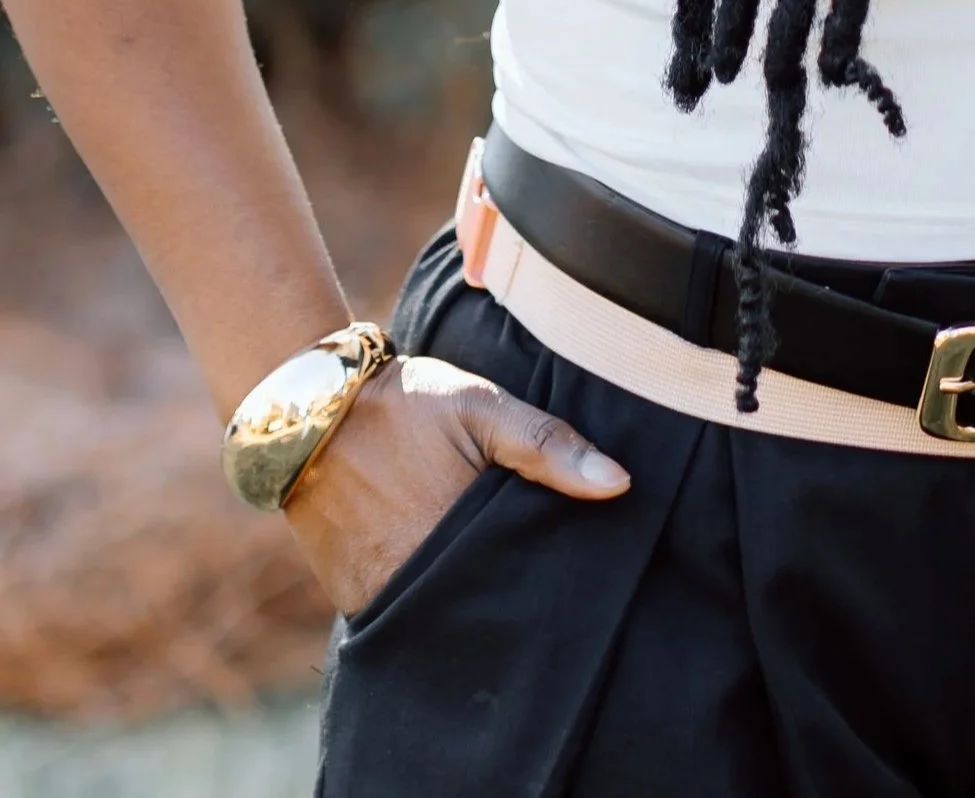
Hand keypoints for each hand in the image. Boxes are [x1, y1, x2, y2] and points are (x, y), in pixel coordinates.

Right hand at [283, 353, 629, 616]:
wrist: (307, 415)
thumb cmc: (404, 406)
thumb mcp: (479, 406)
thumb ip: (546, 443)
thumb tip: (618, 484)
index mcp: (457, 535)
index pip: (526, 582)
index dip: (550, 575)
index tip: (575, 566)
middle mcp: (417, 580)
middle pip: (487, 606)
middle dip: (514, 594)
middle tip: (535, 567)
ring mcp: (383, 597)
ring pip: (447, 616)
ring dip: (471, 599)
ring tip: (495, 573)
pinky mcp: (357, 603)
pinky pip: (407, 617)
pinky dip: (430, 602)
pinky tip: (450, 575)